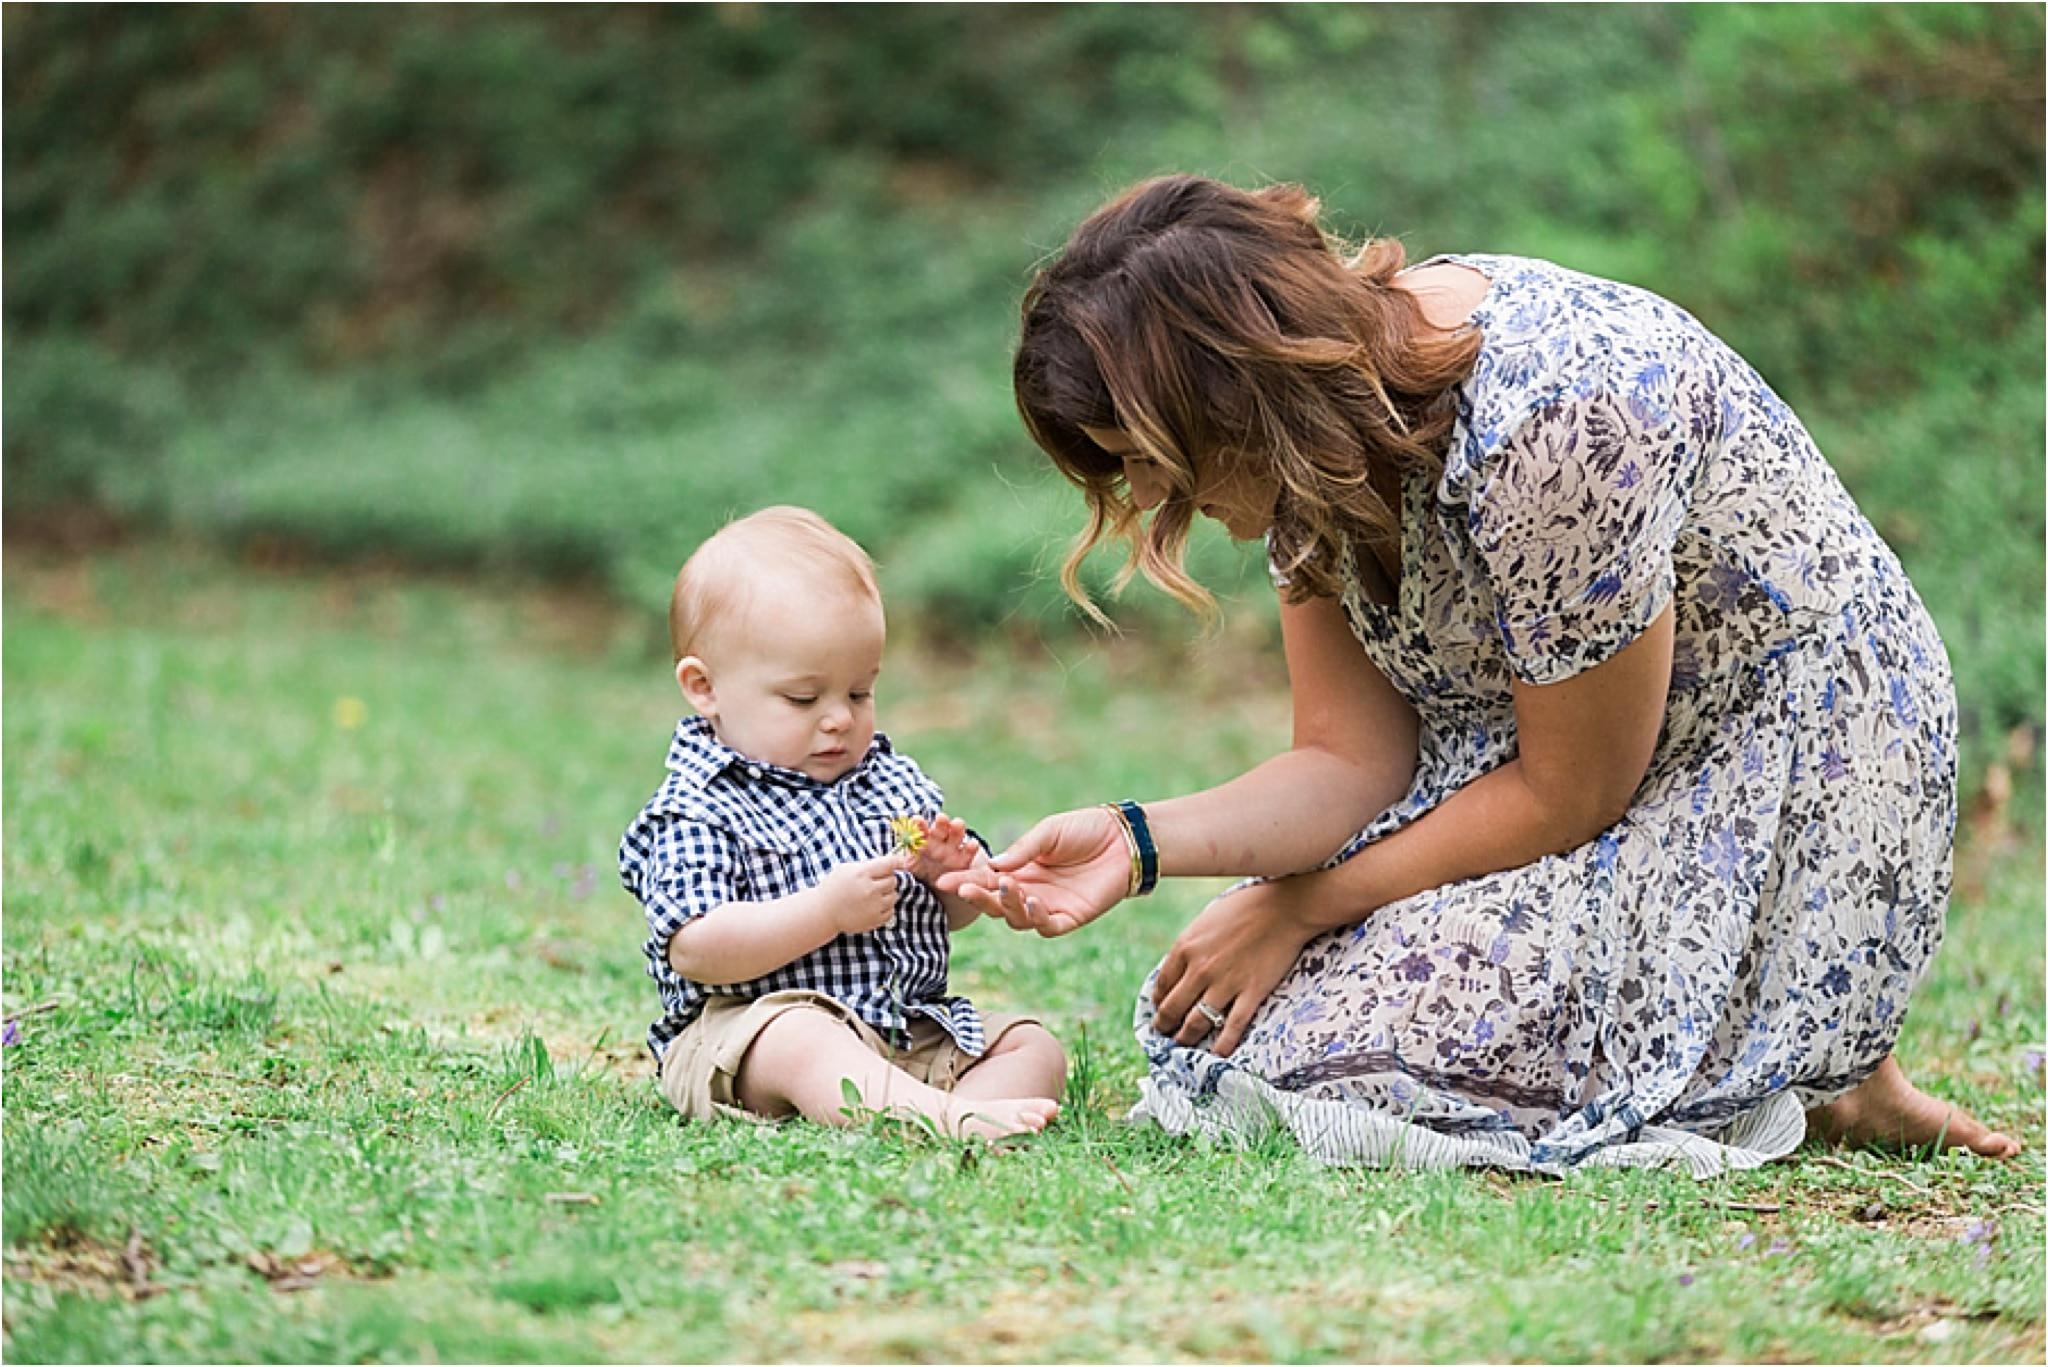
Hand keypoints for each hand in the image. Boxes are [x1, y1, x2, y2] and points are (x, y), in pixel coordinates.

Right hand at [817, 852, 907, 934]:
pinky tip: (873, 905)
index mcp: (862, 873)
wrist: (824, 912)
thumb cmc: (834, 888)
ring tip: (873, 895)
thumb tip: (889, 863)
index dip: (897, 861)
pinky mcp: (875, 919)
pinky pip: (891, 910)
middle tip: (875, 882)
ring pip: (894, 895)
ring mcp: (874, 906)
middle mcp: (870, 889)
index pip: (889, 864)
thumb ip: (867, 865)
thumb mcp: (846, 869)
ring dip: (887, 893)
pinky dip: (885, 907)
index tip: (901, 862)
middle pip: (893, 880)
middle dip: (887, 879)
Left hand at [904, 813, 977, 883]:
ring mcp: (953, 849)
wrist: (939, 887)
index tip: (916, 819)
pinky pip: (968, 852)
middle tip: (940, 818)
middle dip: (941, 822)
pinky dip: (971, 847)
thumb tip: (892, 861)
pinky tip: (972, 844)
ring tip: (957, 824)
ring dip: (957, 828)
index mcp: (924, 841)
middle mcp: (939, 842)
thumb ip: (905, 861)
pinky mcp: (964, 859)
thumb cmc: (922, 872)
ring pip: (956, 834)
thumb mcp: (911, 867)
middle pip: (941, 828)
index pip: (921, 831)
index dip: (919, 825)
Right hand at [935, 806, 1131, 936]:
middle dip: (979, 897)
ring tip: (1008, 887)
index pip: (987, 880)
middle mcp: (1030, 891)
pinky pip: (1046, 926)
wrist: (1124, 838)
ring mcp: (1049, 907)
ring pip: (1016, 919)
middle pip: (996, 904)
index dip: (966, 881)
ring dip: (1007, 905)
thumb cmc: (1085, 829)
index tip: (943, 880)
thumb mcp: (1048, 832)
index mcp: (1020, 870)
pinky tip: (1032, 901)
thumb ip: (1023, 850)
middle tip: (965, 888)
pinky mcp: (1070, 918)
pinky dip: (1036, 917)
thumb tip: (992, 865)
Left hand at [1152, 878, 1323, 1056]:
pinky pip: (1232, 1027)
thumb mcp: (1205, 922)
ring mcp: (1225, 983)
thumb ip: (1191, 947)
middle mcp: (1200, 969)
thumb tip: (1181, 969)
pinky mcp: (1251, 993)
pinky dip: (1222, 1045)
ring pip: (1196, 1023)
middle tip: (1164, 1035)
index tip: (1159, 1011)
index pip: (1161, 986)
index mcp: (1185, 948)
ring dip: (1186, 1039)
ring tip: (1183, 1045)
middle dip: (1165, 1026)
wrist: (1284, 907)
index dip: (1158, 1003)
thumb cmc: (1244, 908)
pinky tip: (1217, 1055)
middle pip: (1173, 1009)